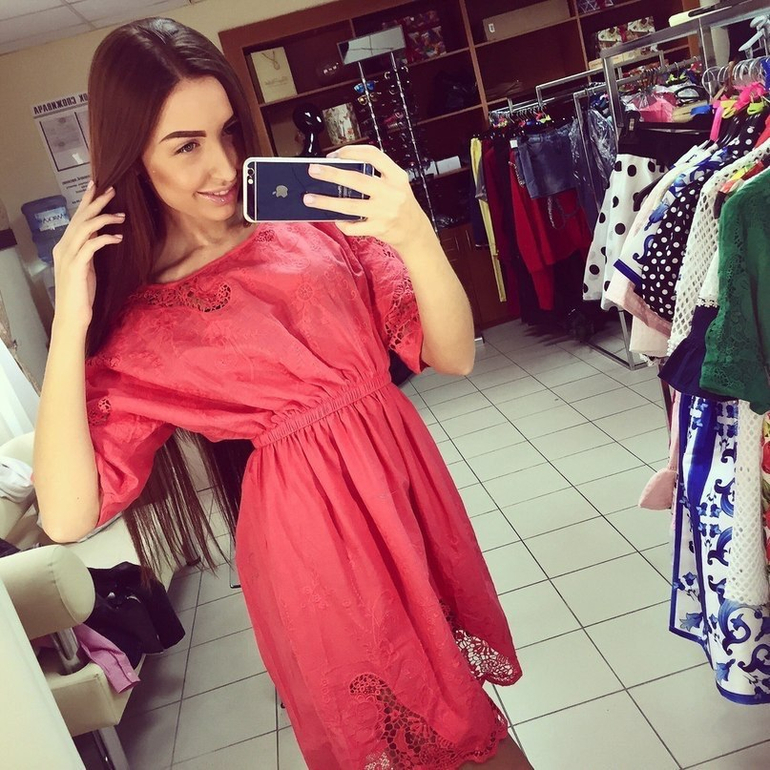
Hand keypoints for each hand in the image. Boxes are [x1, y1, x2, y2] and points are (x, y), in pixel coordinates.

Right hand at [51, 182, 124, 330]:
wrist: (72, 315)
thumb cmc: (81, 293)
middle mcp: (63, 247)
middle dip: (96, 202)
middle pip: (80, 218)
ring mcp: (69, 256)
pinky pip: (92, 245)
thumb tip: (101, 235)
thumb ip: (89, 250)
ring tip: (121, 216)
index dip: (86, 201)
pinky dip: (105, 238)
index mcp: (65, 246)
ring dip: (104, 219)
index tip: (96, 186)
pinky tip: (118, 237)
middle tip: (111, 190)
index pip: (76, 218)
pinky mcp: (77, 266)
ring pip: (85, 228)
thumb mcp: (86, 266)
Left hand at [304, 144, 432, 250]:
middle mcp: (392, 193)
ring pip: (349, 205)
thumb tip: (340, 170)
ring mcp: (385, 212)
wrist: (415, 232)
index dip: (352, 152)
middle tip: (313, 170)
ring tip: (309, 199)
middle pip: (357, 179)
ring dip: (326, 202)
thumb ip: (376, 175)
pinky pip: (353, 226)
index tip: (335, 154)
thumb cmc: (400, 204)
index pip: (373, 155)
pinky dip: (342, 223)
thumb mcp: (396, 184)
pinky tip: (336, 219)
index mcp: (396, 176)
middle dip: (332, 174)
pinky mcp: (379, 229)